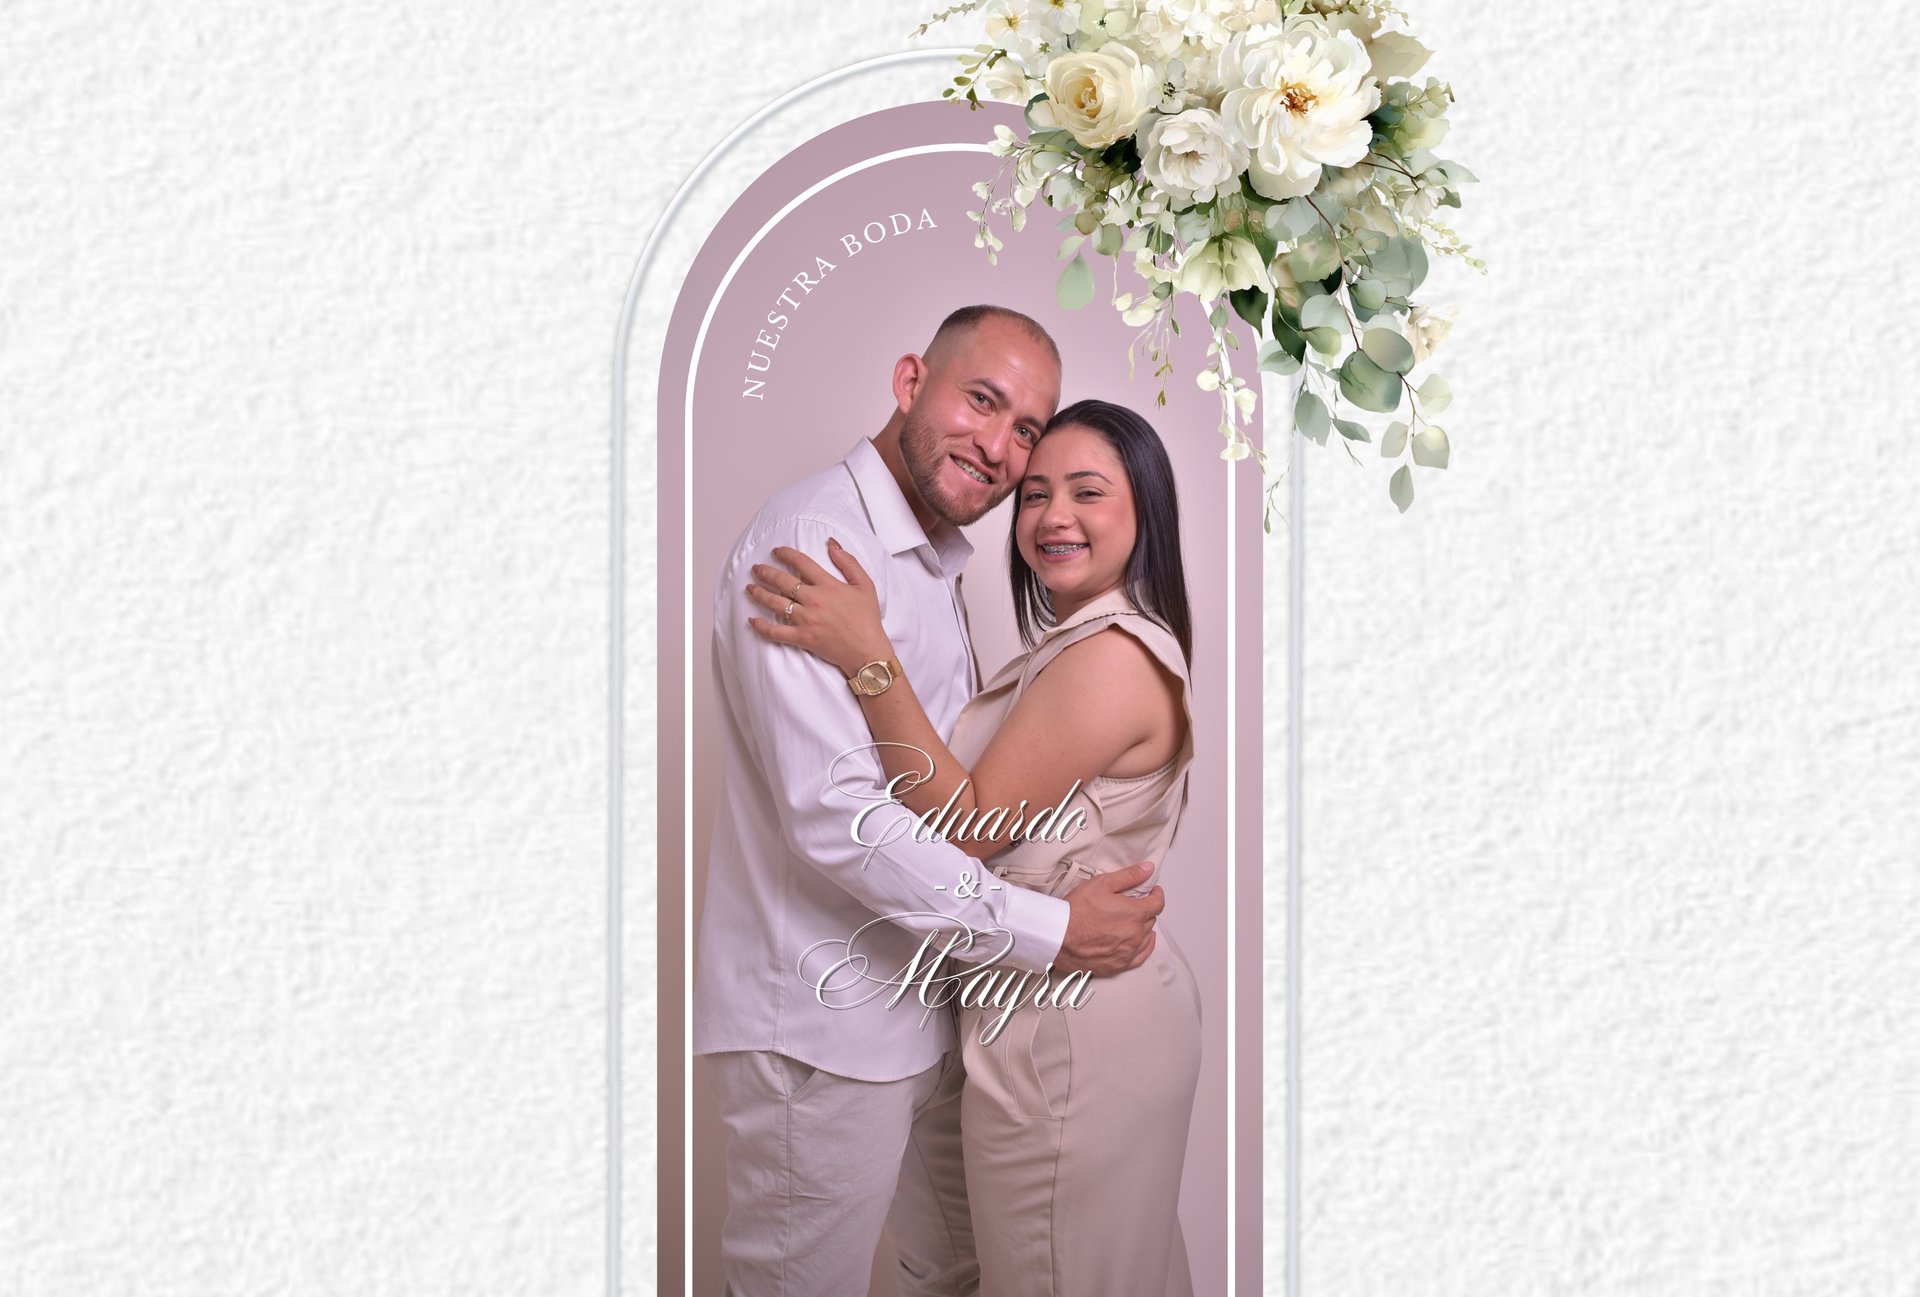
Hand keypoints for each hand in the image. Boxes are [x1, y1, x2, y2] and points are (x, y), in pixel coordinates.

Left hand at [745, 539, 890, 676]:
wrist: (866, 651)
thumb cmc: (867, 619)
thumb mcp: (865, 585)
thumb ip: (848, 562)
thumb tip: (831, 544)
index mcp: (828, 585)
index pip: (801, 563)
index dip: (786, 554)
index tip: (777, 551)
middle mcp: (814, 600)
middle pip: (782, 581)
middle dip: (766, 572)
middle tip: (756, 568)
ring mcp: (806, 620)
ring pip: (775, 603)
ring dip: (759, 593)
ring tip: (750, 587)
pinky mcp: (802, 638)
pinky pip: (776, 632)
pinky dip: (762, 627)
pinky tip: (752, 620)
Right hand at [1054, 862, 1163, 977]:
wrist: (1058, 937)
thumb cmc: (1077, 911)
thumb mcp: (1102, 884)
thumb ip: (1129, 876)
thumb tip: (1147, 869)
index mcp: (1135, 914)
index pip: (1157, 904)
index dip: (1156, 895)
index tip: (1153, 891)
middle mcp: (1136, 935)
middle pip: (1151, 920)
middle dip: (1145, 910)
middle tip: (1135, 904)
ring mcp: (1128, 952)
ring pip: (1147, 938)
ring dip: (1144, 928)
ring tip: (1135, 921)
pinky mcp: (1119, 965)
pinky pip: (1140, 957)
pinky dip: (1144, 948)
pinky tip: (1143, 943)